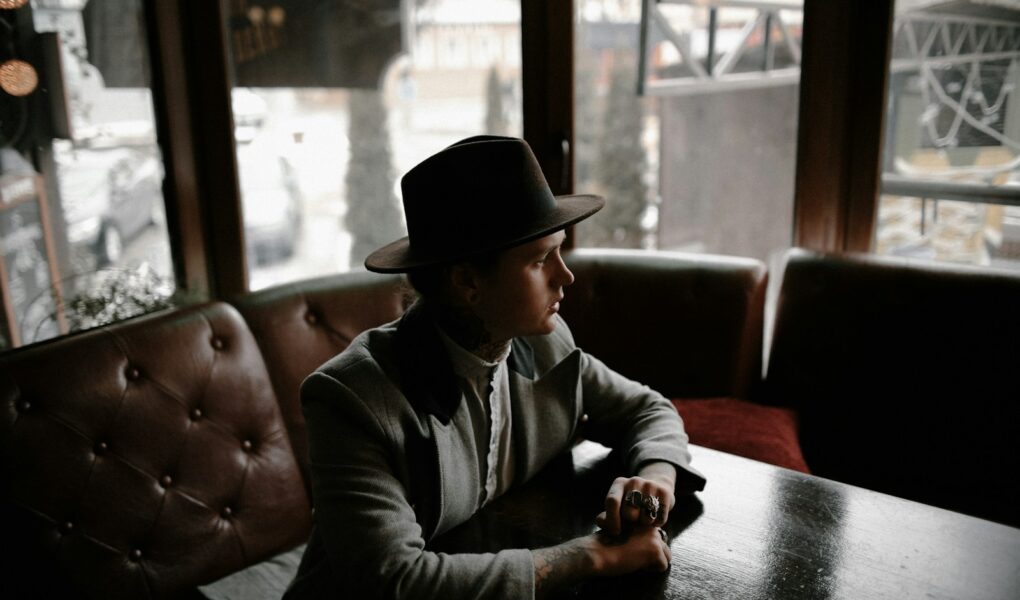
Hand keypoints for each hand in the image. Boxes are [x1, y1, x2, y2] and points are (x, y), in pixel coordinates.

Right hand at [532, 526, 670, 597]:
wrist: (595, 552)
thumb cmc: (602, 544)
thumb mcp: (619, 530)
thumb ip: (634, 533)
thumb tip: (644, 544)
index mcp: (640, 520)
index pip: (656, 535)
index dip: (646, 546)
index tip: (632, 548)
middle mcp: (650, 526)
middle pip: (664, 545)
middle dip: (653, 554)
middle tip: (635, 557)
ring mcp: (654, 538)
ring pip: (667, 555)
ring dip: (654, 562)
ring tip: (636, 562)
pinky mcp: (654, 551)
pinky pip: (663, 566)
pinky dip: (651, 570)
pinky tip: (636, 565)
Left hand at [596, 462, 676, 534]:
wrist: (657, 486)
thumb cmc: (631, 503)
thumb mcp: (618, 505)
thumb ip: (607, 516)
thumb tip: (601, 522)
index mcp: (619, 483)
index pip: (612, 501)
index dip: (612, 520)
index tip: (616, 532)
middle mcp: (634, 481)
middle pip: (629, 512)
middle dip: (631, 523)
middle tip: (634, 521)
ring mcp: (650, 485)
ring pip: (645, 518)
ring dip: (645, 524)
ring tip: (644, 519)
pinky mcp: (664, 492)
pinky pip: (660, 518)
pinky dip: (657, 524)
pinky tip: (655, 518)